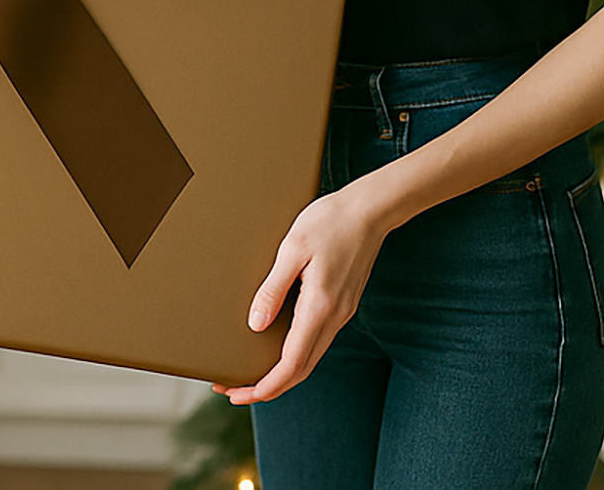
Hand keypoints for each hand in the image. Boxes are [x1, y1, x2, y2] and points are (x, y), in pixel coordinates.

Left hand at [214, 184, 389, 403]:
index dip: (264, 385)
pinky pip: (316, 340)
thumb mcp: (292, 248)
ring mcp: (341, 313)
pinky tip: (277, 345)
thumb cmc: (329, 221)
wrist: (370, 210)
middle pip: (301, 370)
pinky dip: (295, 354)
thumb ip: (273, 288)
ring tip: (250, 370)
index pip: (291, 364)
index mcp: (320, 307)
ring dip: (281, 372)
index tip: (239, 393)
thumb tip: (256, 325)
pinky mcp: (342, 304)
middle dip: (267, 386)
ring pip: (310, 358)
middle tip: (234, 389)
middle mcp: (334, 317)